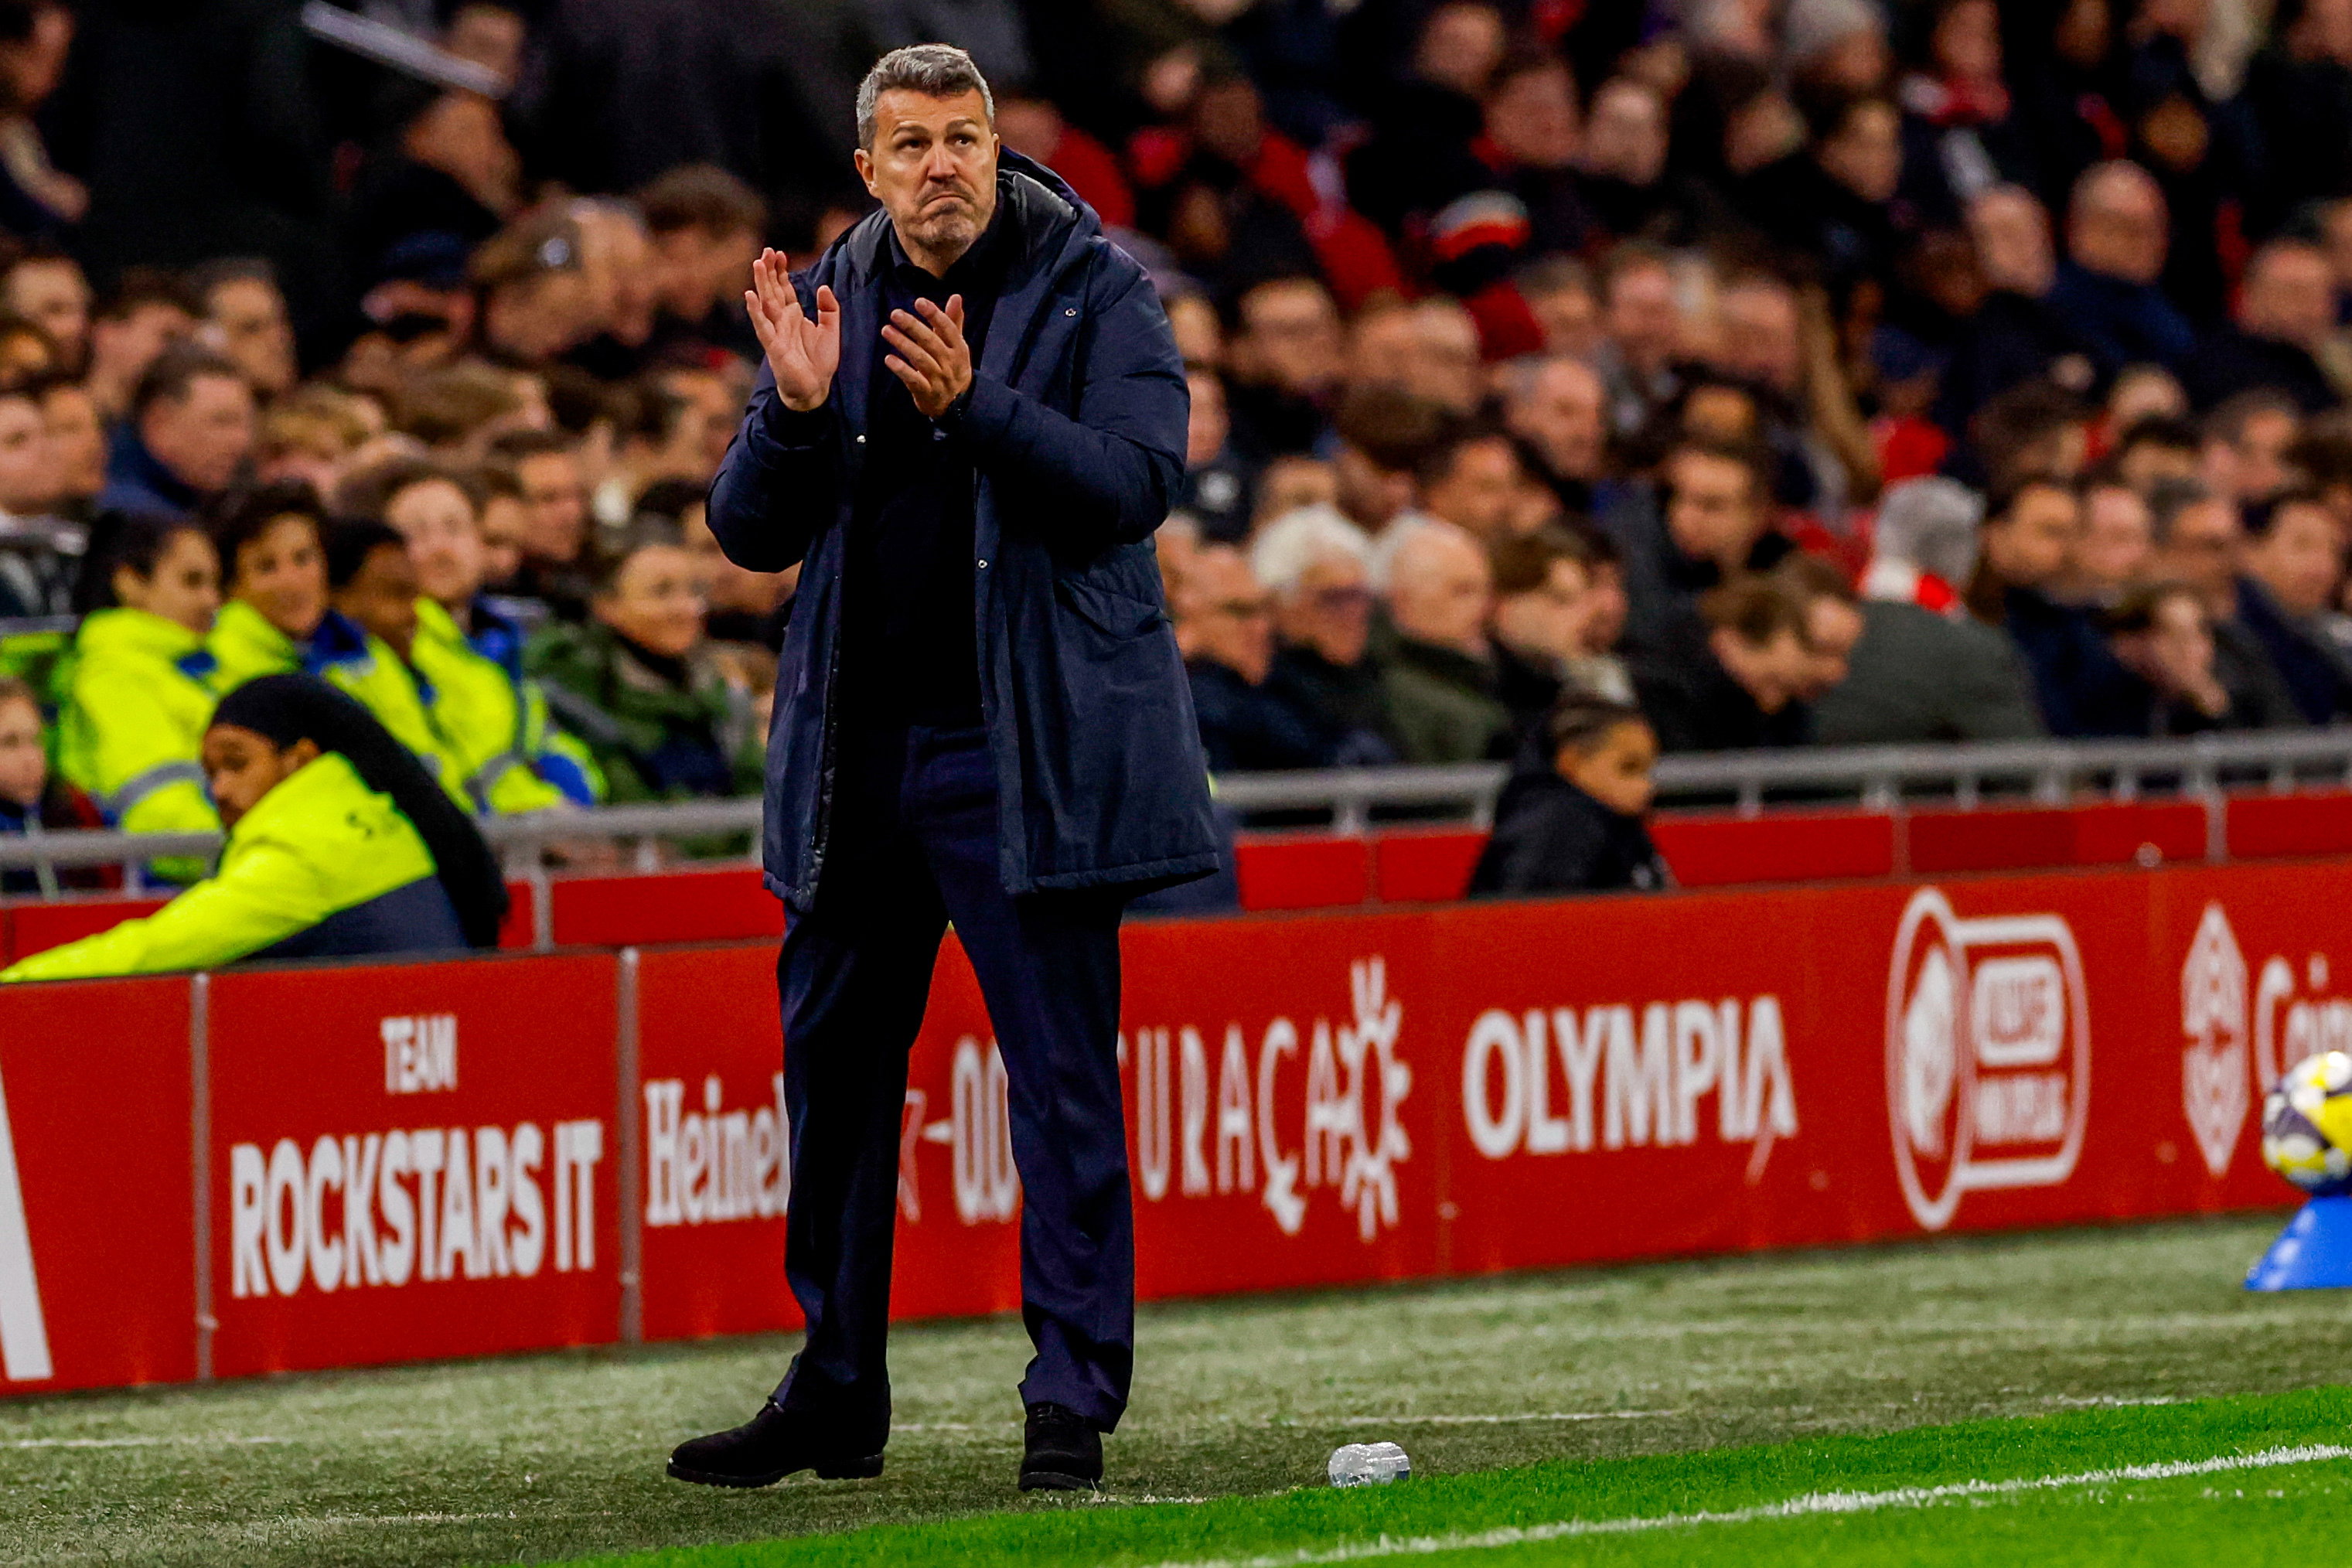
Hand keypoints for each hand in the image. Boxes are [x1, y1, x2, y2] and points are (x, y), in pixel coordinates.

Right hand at [746, 249, 838, 412]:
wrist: (815, 388)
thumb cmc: (820, 362)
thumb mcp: (831, 331)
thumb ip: (829, 309)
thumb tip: (824, 287)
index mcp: (794, 315)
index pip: (784, 288)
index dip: (781, 271)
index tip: (778, 253)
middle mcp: (782, 320)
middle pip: (772, 290)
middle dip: (769, 271)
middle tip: (766, 250)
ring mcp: (775, 332)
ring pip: (766, 303)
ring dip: (761, 283)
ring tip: (757, 264)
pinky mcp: (773, 346)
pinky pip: (763, 326)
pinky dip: (756, 311)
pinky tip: (750, 296)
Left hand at [882, 297, 972, 420]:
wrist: (956, 404)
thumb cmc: (953, 367)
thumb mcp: (957, 346)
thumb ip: (954, 321)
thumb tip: (956, 296)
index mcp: (958, 348)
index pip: (947, 328)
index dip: (934, 314)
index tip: (919, 301)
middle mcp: (950, 362)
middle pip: (930, 341)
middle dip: (912, 326)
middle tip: (895, 314)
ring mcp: (938, 378)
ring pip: (920, 358)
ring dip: (902, 343)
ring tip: (886, 330)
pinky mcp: (926, 392)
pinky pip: (913, 380)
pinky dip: (901, 369)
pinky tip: (889, 359)